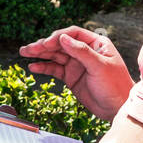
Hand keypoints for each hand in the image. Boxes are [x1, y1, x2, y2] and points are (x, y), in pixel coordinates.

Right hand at [19, 26, 134, 120]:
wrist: (118, 108)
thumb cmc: (115, 85)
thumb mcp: (100, 67)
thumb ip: (81, 52)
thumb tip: (63, 38)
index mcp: (96, 44)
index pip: (73, 34)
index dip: (58, 37)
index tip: (47, 44)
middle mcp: (84, 52)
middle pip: (60, 44)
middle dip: (44, 45)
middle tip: (29, 49)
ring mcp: (76, 64)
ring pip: (55, 56)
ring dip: (40, 54)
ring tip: (25, 53)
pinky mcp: (71, 77)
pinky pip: (54, 69)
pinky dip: (44, 67)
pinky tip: (33, 67)